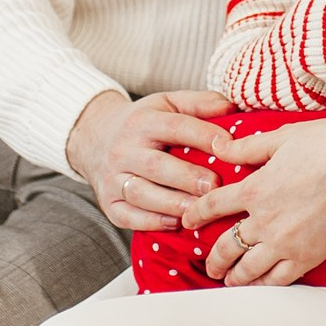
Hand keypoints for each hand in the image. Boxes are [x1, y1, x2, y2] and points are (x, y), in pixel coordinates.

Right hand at [65, 88, 233, 230]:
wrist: (94, 137)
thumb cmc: (143, 122)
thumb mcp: (168, 103)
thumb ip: (199, 103)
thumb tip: (230, 108)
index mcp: (142, 122)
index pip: (174, 127)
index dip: (202, 135)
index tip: (228, 146)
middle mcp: (124, 149)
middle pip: (156, 165)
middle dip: (187, 177)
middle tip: (215, 186)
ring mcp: (113, 178)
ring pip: (141, 193)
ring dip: (172, 204)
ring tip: (198, 210)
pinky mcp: (108, 202)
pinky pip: (127, 216)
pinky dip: (151, 222)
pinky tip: (175, 223)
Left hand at [182, 117, 325, 286]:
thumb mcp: (281, 137)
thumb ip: (247, 147)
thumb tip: (218, 146)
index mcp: (255, 188)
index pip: (212, 205)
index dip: (196, 215)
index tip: (188, 222)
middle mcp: (264, 220)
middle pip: (226, 246)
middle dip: (213, 259)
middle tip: (209, 266)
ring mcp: (285, 242)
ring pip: (248, 268)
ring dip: (233, 276)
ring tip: (229, 281)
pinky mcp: (308, 256)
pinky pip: (278, 279)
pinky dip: (264, 285)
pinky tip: (258, 286)